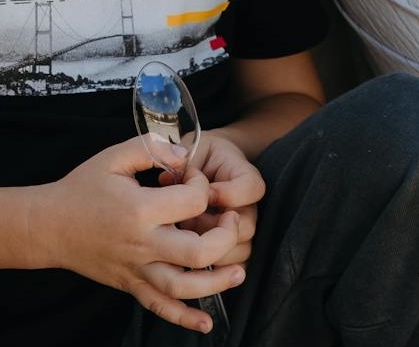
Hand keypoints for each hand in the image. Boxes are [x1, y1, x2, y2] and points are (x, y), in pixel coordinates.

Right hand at [31, 136, 245, 333]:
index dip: (203, 186)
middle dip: (225, 238)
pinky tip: (206, 323)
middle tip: (233, 222)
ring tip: (239, 271)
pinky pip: (160, 308)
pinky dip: (184, 318)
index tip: (193, 178)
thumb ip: (152, 147)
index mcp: (139, 210)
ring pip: (183, 287)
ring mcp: (135, 270)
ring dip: (217, 282)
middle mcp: (141, 244)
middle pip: (197, 252)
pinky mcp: (130, 285)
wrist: (48, 226)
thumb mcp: (114, 156)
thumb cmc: (82, 188)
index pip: (192, 203)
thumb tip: (184, 155)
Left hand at [173, 131, 264, 268]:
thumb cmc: (197, 159)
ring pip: (239, 252)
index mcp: (243, 176)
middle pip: (245, 227)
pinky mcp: (234, 249)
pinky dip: (213, 268)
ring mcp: (243, 230)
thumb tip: (167, 179)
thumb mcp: (192, 150)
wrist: (205, 167)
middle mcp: (250, 206)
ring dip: (209, 250)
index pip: (251, 188)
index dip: (227, 193)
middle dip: (210, 228)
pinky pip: (233, 268)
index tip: (204, 191)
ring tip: (185, 236)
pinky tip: (188, 255)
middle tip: (187, 220)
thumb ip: (183, 160)